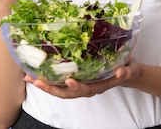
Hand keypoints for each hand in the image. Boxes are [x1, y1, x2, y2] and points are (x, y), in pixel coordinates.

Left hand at [24, 58, 140, 98]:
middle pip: (67, 93)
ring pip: (60, 89)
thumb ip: (127, 71)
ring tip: (30, 79)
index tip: (69, 81)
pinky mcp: (75, 78)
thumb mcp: (130, 69)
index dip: (77, 87)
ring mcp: (80, 84)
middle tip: (38, 82)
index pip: (86, 89)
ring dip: (45, 85)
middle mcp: (87, 87)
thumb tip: (121, 72)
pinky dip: (47, 79)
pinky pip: (60, 82)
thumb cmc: (127, 68)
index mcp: (99, 85)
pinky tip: (35, 73)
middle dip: (52, 89)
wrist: (125, 70)